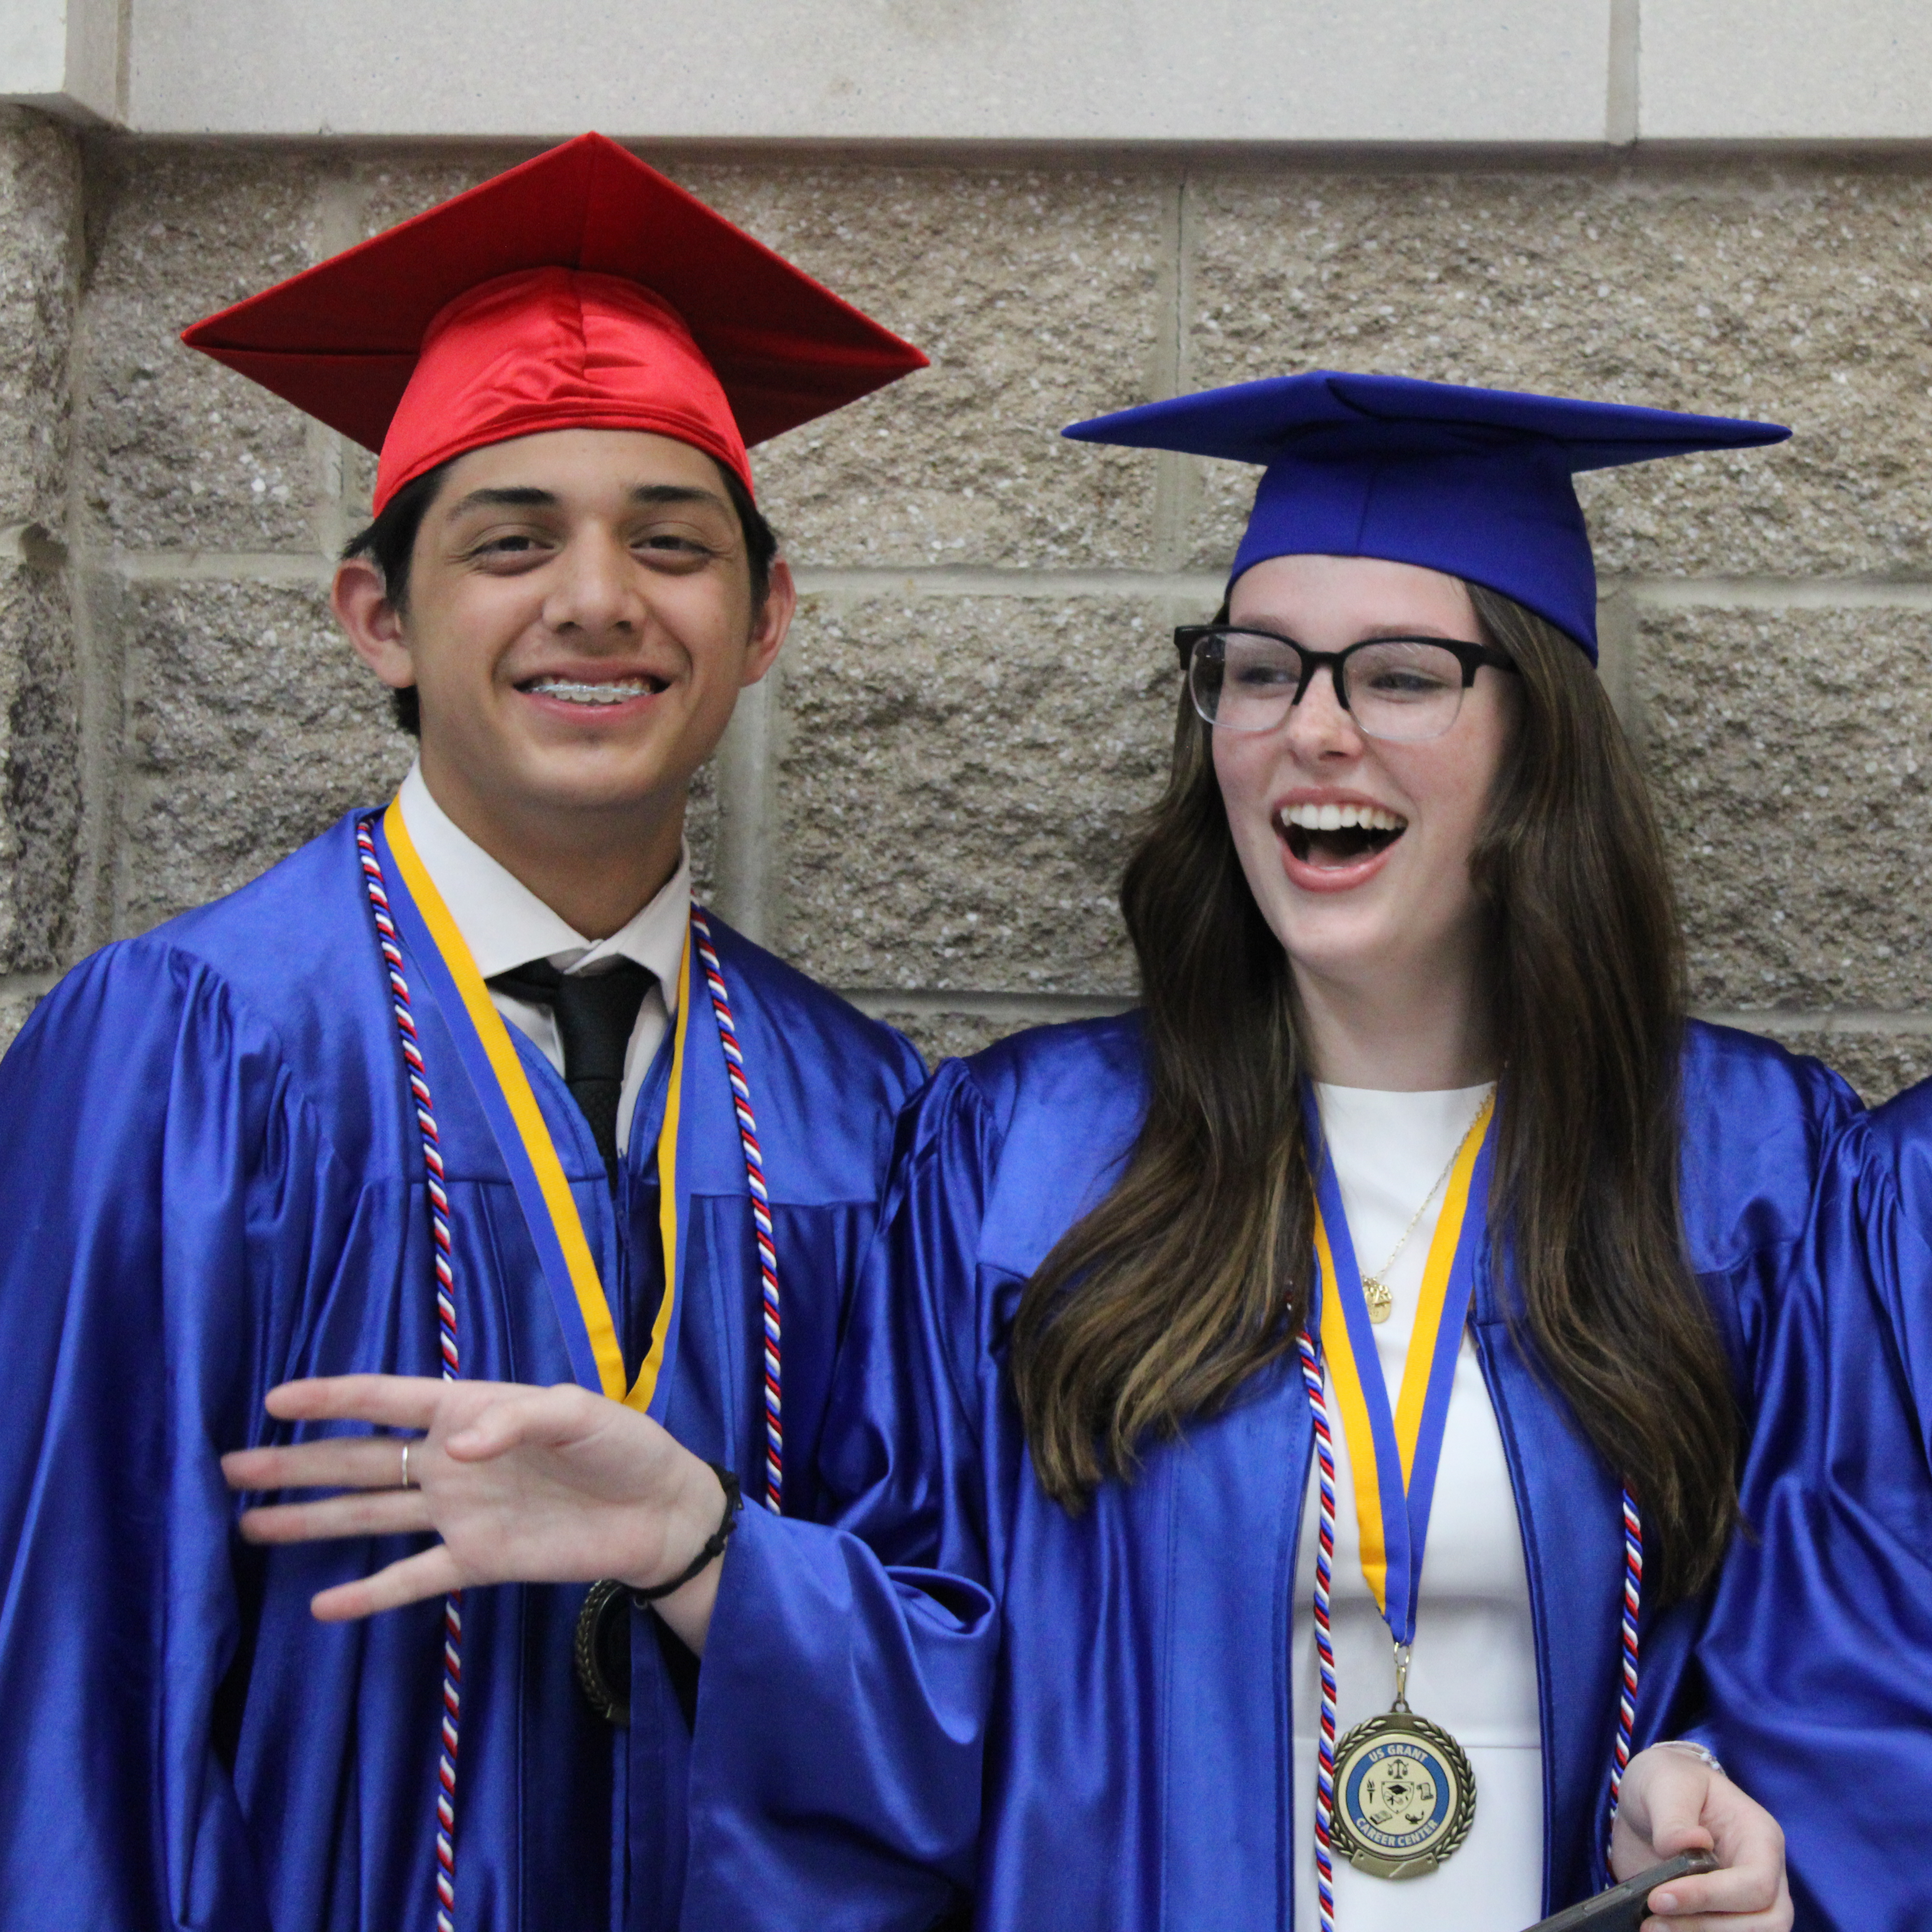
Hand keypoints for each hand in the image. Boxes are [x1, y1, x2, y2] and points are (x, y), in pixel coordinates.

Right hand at [220, 1376, 727, 1652]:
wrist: (659, 1513)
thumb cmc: (623, 1446)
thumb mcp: (580, 1414)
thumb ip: (516, 1419)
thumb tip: (452, 1446)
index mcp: (472, 1410)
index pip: (387, 1400)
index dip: (332, 1397)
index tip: (275, 1398)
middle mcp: (452, 1461)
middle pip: (360, 1460)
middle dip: (297, 1462)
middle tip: (230, 1465)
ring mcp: (459, 1513)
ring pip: (370, 1516)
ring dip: (312, 1520)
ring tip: (249, 1524)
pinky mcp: (477, 1562)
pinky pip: (412, 1579)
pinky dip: (369, 1594)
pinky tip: (322, 1605)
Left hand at [1610, 1744, 1791, 1929]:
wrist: (1650, 1801)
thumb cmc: (1667, 1781)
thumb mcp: (1664, 1782)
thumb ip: (1674, 1817)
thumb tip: (1691, 1844)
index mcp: (1760, 1837)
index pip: (1756, 1883)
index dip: (1711, 1897)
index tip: (1660, 1897)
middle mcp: (1763, 1875)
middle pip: (1765, 1924)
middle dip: (1708, 1929)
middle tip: (1653, 1921)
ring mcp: (1745, 1902)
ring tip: (1652, 1928)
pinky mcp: (1723, 1917)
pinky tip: (1663, 1931)